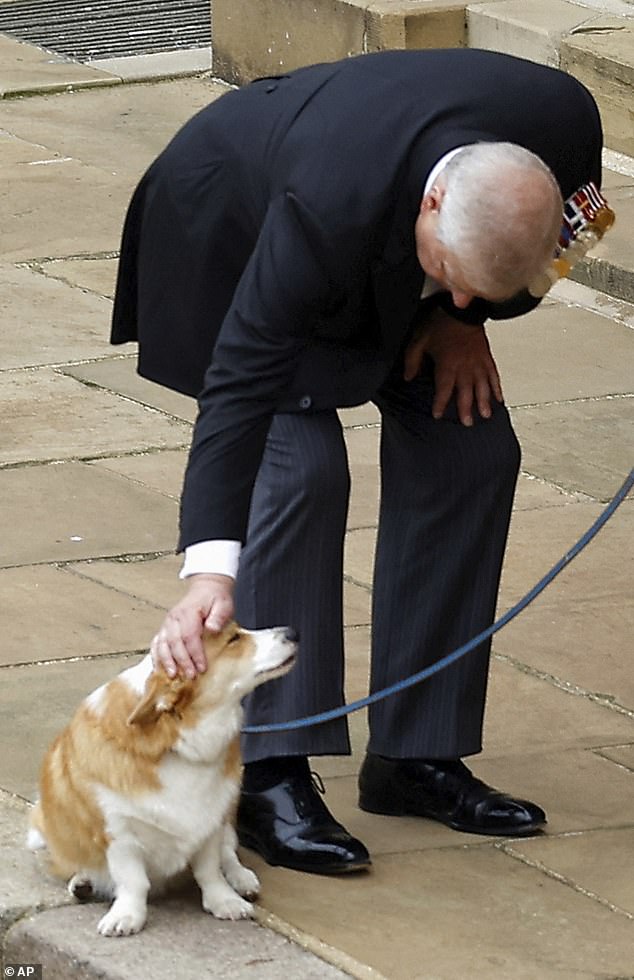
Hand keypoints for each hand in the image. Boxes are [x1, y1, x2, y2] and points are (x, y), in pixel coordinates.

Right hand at [150, 573, 234, 678]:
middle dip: (182, 661)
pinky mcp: (165, 628)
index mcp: (189, 612)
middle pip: (174, 642)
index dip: (195, 653)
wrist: (206, 588)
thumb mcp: (224, 604)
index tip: (202, 667)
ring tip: (172, 675)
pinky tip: (159, 668)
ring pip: (162, 644)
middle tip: (190, 675)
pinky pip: (156, 643)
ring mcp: (167, 623)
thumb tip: (212, 628)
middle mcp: (174, 618)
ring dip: (166, 661)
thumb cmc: (215, 598)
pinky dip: (156, 656)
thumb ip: (218, 616)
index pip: (190, 635)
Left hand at [404, 309, 502, 425]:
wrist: (461, 308)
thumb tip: (408, 377)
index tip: (438, 414)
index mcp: (448, 364)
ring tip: (485, 415)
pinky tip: (499, 398)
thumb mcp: (419, 340)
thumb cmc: (440, 322)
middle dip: (466, 408)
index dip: (440, 403)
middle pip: (466, 391)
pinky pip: (493, 374)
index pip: (444, 389)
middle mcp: (465, 366)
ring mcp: (478, 362)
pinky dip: (497, 387)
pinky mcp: (486, 356)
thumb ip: (412, 360)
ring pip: (482, 386)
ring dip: (484, 402)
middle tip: (467, 423)